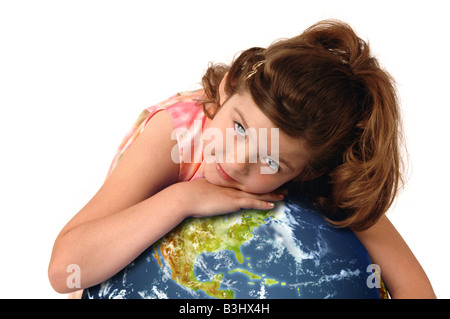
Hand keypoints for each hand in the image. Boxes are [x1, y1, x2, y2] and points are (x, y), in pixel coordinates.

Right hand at [171, 178, 285, 217]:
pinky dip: (262, 204)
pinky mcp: (233, 202)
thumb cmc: (190, 195)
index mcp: (226, 183)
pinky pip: (252, 203)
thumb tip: (208, 192)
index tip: (267, 181)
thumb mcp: (202, 190)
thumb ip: (209, 190)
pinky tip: (272, 205)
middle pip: (255, 186)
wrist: (186, 196)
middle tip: (284, 187)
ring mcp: (233, 193)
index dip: (258, 182)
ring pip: (257, 194)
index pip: (246, 182)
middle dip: (270, 187)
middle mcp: (232, 186)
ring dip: (272, 195)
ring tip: (284, 195)